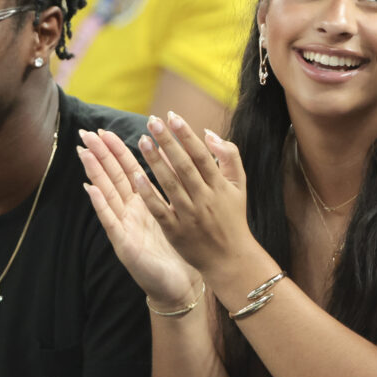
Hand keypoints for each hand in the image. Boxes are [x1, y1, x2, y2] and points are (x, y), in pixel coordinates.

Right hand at [79, 127, 199, 306]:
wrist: (178, 284)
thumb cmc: (178, 250)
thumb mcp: (174, 213)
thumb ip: (169, 189)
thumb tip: (170, 160)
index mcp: (143, 202)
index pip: (127, 170)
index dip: (116, 150)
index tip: (104, 130)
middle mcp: (129, 211)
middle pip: (112, 177)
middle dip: (99, 155)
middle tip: (85, 132)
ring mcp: (124, 227)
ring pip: (106, 193)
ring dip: (95, 173)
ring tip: (84, 152)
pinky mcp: (124, 244)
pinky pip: (110, 221)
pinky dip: (101, 205)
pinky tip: (91, 190)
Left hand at [134, 113, 256, 278]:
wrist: (230, 259)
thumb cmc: (233, 218)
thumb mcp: (239, 186)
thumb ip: (230, 157)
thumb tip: (209, 133)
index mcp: (220, 186)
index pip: (202, 156)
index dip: (186, 135)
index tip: (172, 116)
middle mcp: (205, 199)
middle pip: (184, 166)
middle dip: (168, 142)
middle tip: (152, 121)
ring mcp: (190, 216)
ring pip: (171, 185)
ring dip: (155, 162)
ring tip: (142, 141)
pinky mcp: (176, 232)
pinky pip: (160, 210)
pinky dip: (149, 194)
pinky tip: (136, 176)